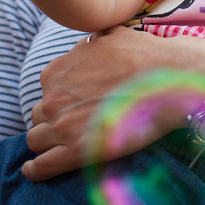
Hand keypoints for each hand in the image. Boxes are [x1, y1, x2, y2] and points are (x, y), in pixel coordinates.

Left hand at [23, 28, 204, 180]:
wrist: (167, 80)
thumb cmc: (143, 56)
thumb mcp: (108, 35)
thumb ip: (88, 45)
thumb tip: (86, 46)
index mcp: (57, 71)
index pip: (47, 89)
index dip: (60, 96)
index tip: (75, 102)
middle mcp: (53, 98)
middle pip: (39, 114)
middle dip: (53, 118)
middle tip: (74, 122)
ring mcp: (62, 126)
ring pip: (36, 139)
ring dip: (47, 141)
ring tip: (61, 146)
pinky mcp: (75, 152)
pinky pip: (41, 167)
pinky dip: (37, 170)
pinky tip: (38, 170)